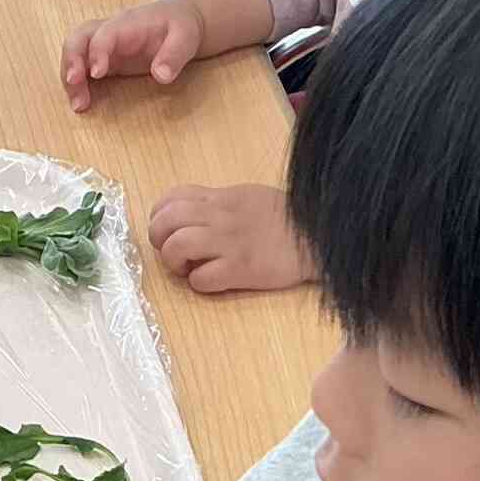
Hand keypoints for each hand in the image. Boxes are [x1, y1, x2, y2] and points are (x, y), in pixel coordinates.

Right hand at [61, 0, 207, 112]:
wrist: (176, 19)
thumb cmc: (180, 27)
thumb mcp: (186, 38)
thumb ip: (174, 56)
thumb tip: (160, 76)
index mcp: (128, 23)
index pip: (105, 33)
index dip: (97, 51)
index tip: (97, 74)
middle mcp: (109, 30)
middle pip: (78, 38)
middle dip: (71, 60)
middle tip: (73, 84)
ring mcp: (103, 44)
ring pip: (74, 53)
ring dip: (70, 77)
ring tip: (78, 105)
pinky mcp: (102, 58)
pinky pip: (81, 67)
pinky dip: (76, 85)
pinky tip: (81, 103)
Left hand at [149, 183, 315, 292]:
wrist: (320, 236)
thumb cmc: (285, 219)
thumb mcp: (247, 197)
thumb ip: (216, 203)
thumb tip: (187, 213)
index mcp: (221, 197)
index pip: (171, 198)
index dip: (160, 216)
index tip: (169, 230)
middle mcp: (220, 216)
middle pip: (165, 221)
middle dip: (158, 239)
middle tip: (173, 253)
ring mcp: (229, 242)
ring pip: (176, 246)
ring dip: (174, 262)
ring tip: (188, 268)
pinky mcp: (242, 269)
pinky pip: (201, 278)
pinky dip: (199, 283)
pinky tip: (212, 281)